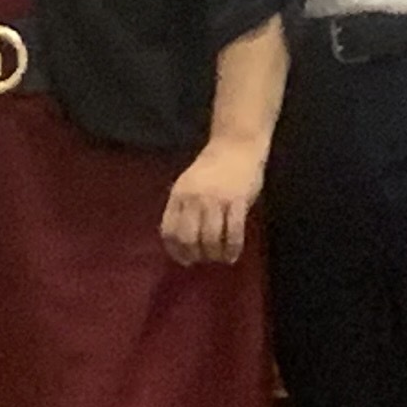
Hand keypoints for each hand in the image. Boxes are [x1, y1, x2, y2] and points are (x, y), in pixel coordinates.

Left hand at [161, 139, 267, 265]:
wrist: (236, 145)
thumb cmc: (213, 167)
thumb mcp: (189, 184)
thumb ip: (184, 207)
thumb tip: (182, 241)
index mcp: (178, 194)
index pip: (169, 230)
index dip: (175, 250)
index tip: (184, 261)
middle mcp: (194, 198)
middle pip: (188, 238)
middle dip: (195, 255)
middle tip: (203, 260)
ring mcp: (216, 200)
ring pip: (211, 239)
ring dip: (214, 255)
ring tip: (219, 258)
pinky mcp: (237, 202)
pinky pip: (233, 233)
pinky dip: (232, 249)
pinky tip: (232, 256)